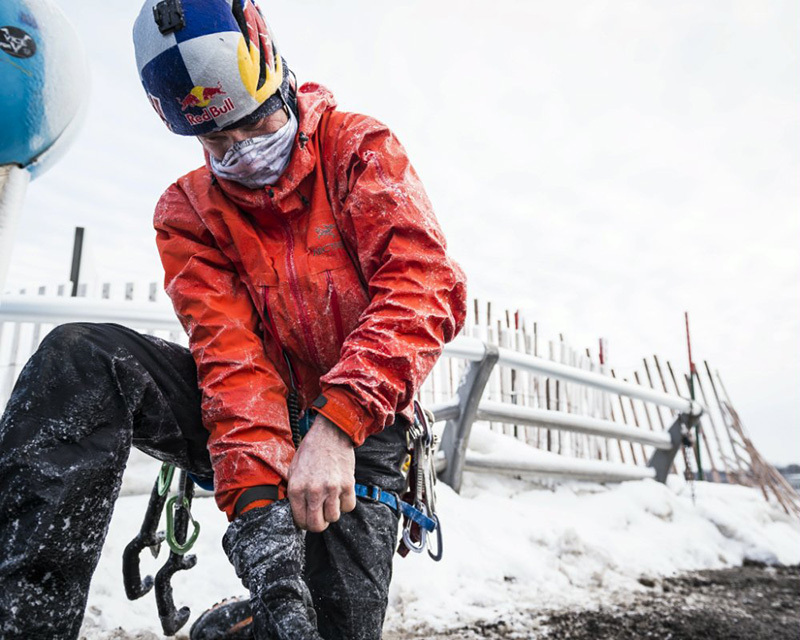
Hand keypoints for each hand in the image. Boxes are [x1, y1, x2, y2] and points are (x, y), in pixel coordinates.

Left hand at [286, 414, 355, 531]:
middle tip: (319, 516)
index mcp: (297, 488)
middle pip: (317, 525)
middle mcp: (314, 491)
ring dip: (332, 512)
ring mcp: (332, 488)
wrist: (329, 434)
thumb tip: (299, 512)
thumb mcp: (293, 470)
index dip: (304, 523)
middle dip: (318, 524)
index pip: (301, 521)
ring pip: (334, 518)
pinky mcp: (348, 484)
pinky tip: (340, 495)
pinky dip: (345, 504)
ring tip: (330, 501)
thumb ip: (295, 493)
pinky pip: (348, 507)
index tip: (308, 519)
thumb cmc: (310, 451)